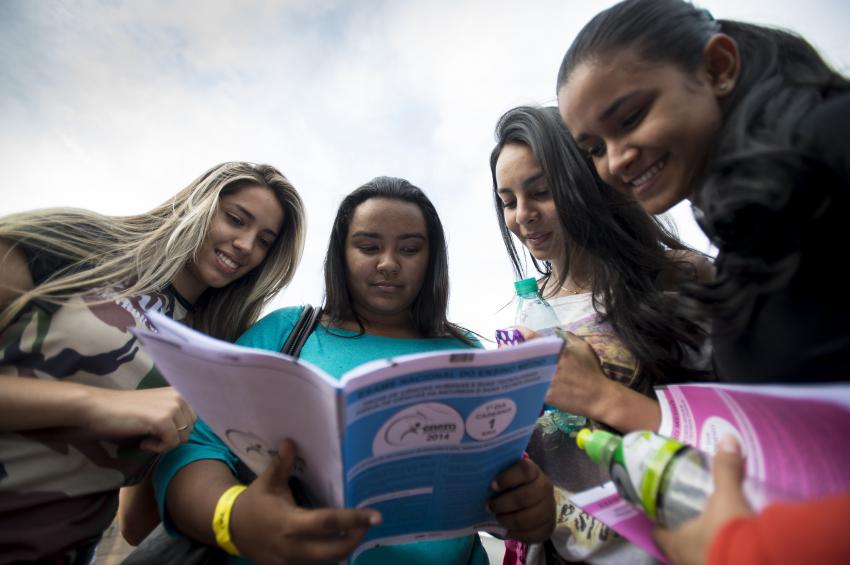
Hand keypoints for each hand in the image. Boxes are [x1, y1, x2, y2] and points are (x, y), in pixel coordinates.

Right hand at [83, 386, 195, 451]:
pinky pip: (172, 444)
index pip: (195, 418)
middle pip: (191, 429)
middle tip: (152, 435)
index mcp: (178, 391)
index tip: (159, 430)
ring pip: (183, 438)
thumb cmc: (125, 411)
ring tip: (146, 437)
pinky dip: (158, 448)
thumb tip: (189, 431)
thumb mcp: (157, 408)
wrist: (98, 408)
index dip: (178, 429)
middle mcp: (179, 395)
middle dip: (173, 437)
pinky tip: (143, 441)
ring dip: (165, 443)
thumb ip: (175, 414)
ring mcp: (172, 406)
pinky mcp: (162, 420)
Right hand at [232, 439, 381, 564]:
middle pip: (335, 550)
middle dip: (355, 538)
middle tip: (368, 523)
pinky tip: (336, 541)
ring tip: (355, 529)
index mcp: (290, 524)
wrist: (230, 530)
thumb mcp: (268, 482)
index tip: (376, 516)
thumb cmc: (253, 503)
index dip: (354, 519)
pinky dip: (328, 554)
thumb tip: (290, 441)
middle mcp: (293, 547)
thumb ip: (282, 464)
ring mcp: (291, 562)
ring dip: (343, 547)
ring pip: (327, 560)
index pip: (328, 523)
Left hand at [488, 456, 554, 542]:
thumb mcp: (507, 477)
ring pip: (527, 519)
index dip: (507, 478)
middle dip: (502, 504)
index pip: (525, 470)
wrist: (533, 504)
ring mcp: (549, 508)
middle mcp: (545, 487)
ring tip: (498, 518)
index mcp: (534, 471)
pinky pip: (531, 534)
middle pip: (524, 497)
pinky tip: (507, 529)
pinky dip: (515, 533)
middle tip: (489, 507)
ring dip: (507, 520)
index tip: (492, 486)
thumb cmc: (512, 487)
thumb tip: (478, 477)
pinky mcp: (548, 527)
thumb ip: (498, 475)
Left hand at [518, 328, 608, 418]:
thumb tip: (555, 332)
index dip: (519, 334)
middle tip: (508, 353)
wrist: (599, 397)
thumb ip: (568, 337)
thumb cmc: (592, 371)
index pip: (532, 337)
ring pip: (525, 372)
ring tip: (511, 368)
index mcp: (557, 349)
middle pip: (524, 354)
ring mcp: (547, 379)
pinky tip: (519, 386)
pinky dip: (524, 386)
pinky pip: (530, 388)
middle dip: (515, 353)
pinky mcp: (545, 395)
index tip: (510, 333)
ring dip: (518, 369)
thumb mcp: (583, 347)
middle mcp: (550, 362)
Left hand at [653, 436, 754, 564]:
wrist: (762, 563)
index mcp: (677, 544)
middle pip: (678, 547)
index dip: (661, 523)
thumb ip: (725, 470)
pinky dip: (720, 555)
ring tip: (714, 529)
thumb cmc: (731, 532)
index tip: (666, 509)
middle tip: (693, 515)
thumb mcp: (728, 497)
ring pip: (696, 558)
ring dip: (703, 546)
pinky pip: (716, 562)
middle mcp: (685, 562)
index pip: (658, 534)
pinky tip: (734, 545)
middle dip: (685, 533)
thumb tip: (727, 438)